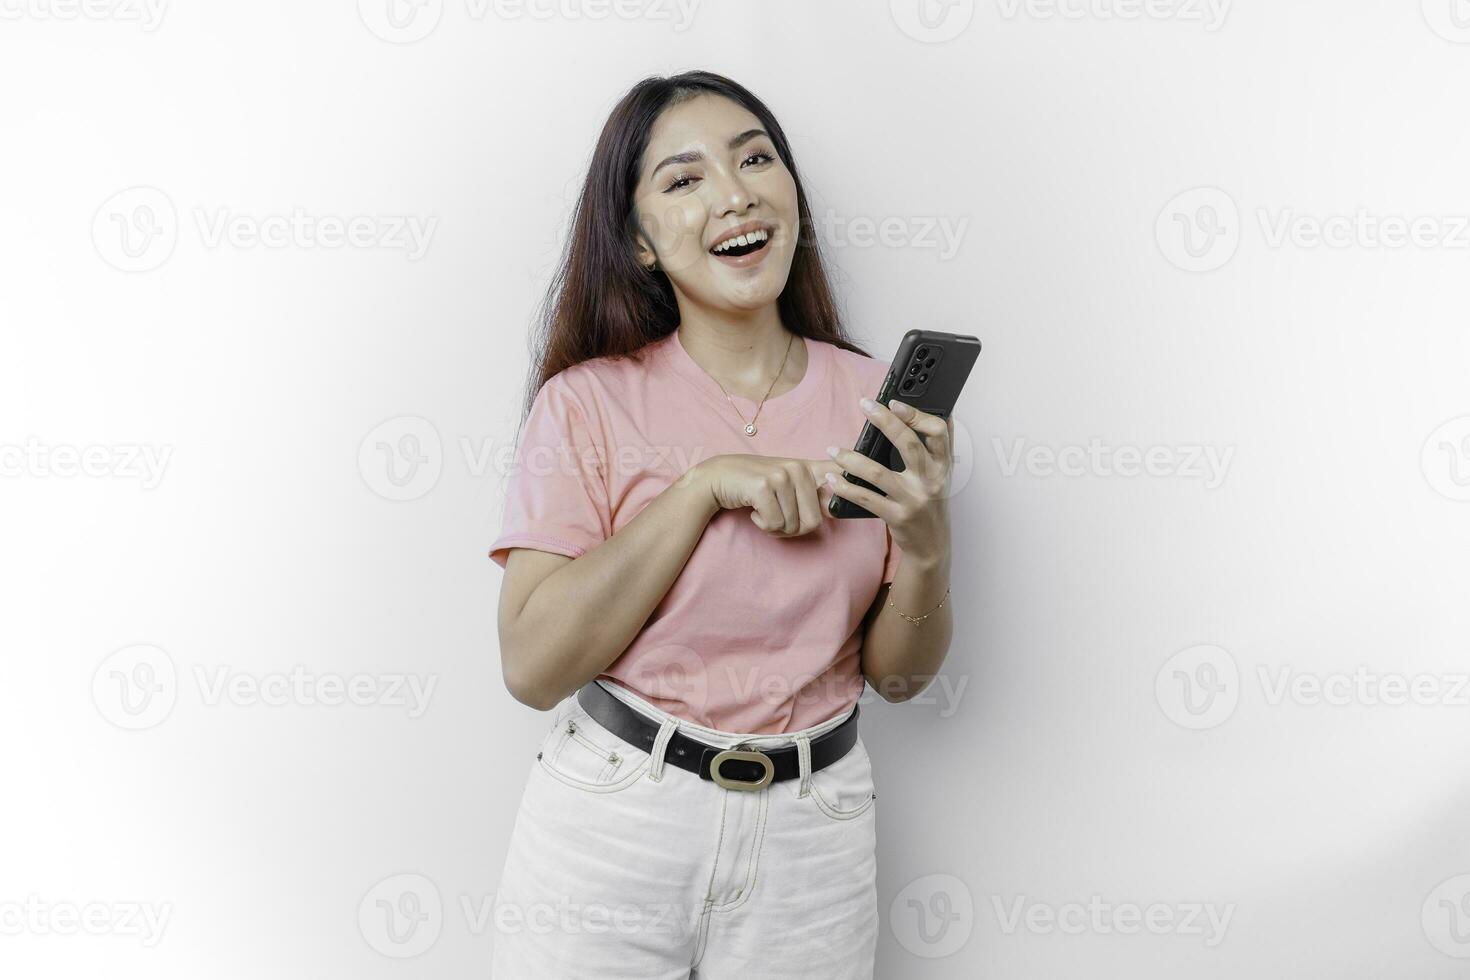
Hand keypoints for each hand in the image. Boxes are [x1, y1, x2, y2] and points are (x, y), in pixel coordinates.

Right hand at [694, 454, 845, 536]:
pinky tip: (754, 510)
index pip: (841, 472)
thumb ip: (812, 493)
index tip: (864, 486)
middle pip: (814, 521)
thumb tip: (839, 508)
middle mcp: (798, 468)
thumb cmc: (753, 486)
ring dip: (775, 528)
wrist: (716, 479)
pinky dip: (762, 525)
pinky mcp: (764, 486)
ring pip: (793, 525)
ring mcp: (781, 475)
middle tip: (776, 517)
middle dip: (793, 529)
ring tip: (763, 510)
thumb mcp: (786, 484)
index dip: (854, 486)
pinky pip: (774, 524)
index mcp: (808, 468)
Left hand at [824, 398, 952, 563]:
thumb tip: (935, 414)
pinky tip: (833, 479)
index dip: (918, 415)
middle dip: (885, 420)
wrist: (932, 545)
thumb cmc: (931, 504)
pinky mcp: (897, 517)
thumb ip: (938, 448)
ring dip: (851, 459)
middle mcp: (931, 481)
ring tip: (833, 450)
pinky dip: (846, 488)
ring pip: (878, 473)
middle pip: (908, 444)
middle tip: (865, 405)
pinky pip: (866, 498)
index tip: (896, 403)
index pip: (938, 432)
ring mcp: (913, 499)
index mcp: (943, 466)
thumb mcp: (941, 475)